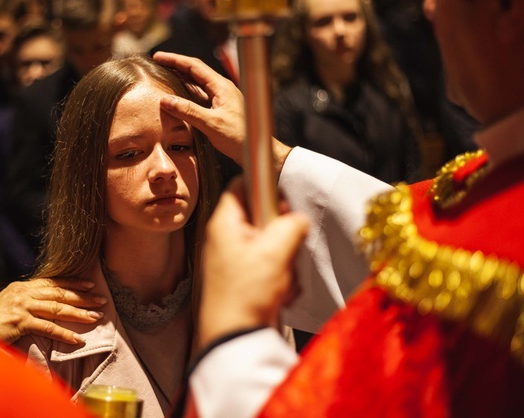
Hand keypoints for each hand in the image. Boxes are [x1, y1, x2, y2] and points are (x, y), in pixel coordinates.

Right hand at [0, 278, 106, 344]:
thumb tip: (46, 303)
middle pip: (59, 292)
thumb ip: (26, 301)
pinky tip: (77, 338)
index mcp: (21, 286)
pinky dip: (64, 333)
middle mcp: (22, 292)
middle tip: (101, 300)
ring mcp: (21, 306)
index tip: (90, 284)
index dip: (73, 282)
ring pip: (57, 307)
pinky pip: (48, 327)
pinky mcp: (19, 321)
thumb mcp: (8, 305)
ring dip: (79, 313)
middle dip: (83, 296)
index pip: (53, 282)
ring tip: (96, 317)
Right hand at [153, 51, 291, 171]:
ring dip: (181, 78)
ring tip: (164, 75)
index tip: (158, 56)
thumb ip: (188, 111)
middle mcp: (222, 89)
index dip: (175, 60)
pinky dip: (187, 92)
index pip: (194, 66)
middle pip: (195, 71)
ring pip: (197, 83)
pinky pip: (200, 95)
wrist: (257, 151)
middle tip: (158, 63)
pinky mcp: (220, 108)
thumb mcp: (211, 124)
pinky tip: (178, 96)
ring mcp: (222, 98)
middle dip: (176, 65)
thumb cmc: (240, 138)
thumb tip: (166, 100)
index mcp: (222, 86)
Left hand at [199, 177, 307, 347]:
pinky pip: (270, 267)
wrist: (234, 337)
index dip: (263, 186)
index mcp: (224, 224)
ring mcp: (235, 260)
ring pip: (270, 244)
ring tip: (282, 278)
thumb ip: (291, 225)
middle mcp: (226, 238)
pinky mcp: (244, 279)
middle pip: (262, 217)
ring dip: (285, 260)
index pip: (240, 186)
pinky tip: (280, 293)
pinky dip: (280, 278)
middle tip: (287, 248)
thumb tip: (299, 218)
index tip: (281, 199)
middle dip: (282, 233)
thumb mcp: (274, 251)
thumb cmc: (246, 292)